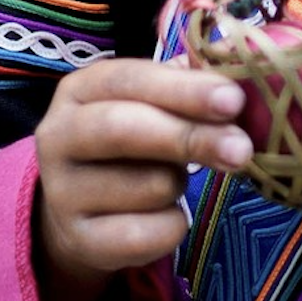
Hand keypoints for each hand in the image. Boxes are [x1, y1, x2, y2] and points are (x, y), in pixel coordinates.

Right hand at [34, 58, 251, 300]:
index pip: (129, 79)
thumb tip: (234, 60)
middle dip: (191, 136)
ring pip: (149, 185)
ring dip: (180, 184)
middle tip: (242, 148)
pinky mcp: (79, 241)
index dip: (184, 89)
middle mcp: (59, 137)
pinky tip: (164, 216)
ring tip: (172, 180)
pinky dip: (173, 226)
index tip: (233, 100)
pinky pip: (148, 234)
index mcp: (80, 90)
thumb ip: (189, 80)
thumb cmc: (133, 143)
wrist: (83, 213)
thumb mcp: (153, 103)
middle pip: (124, 130)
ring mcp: (62, 193)